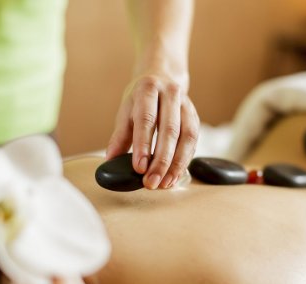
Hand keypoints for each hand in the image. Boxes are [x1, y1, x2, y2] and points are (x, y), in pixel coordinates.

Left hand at [106, 73, 199, 189]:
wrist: (162, 77)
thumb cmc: (140, 100)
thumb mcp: (126, 112)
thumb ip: (120, 137)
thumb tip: (111, 161)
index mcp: (148, 89)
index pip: (146, 119)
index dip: (143, 145)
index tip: (139, 168)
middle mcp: (170, 94)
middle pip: (170, 130)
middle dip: (161, 160)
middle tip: (152, 182)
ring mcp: (186, 104)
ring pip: (187, 137)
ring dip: (177, 164)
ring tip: (165, 183)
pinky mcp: (195, 117)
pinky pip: (194, 141)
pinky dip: (185, 161)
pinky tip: (175, 175)